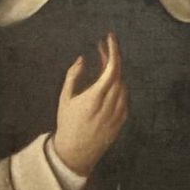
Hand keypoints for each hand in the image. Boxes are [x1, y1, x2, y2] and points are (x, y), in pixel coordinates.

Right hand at [53, 33, 128, 175]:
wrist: (76, 152)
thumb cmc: (67, 123)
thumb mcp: (64, 98)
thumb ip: (73, 75)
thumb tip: (82, 58)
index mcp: (95, 97)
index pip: (111, 68)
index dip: (113, 50)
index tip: (110, 37)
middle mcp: (110, 104)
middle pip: (118, 74)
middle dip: (112, 58)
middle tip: (102, 47)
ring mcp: (118, 113)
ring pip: (123, 85)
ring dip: (114, 72)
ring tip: (103, 64)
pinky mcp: (122, 120)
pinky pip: (124, 97)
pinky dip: (118, 86)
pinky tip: (108, 83)